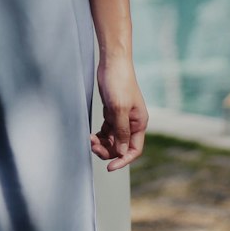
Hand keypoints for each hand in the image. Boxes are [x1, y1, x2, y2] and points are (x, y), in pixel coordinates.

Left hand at [90, 54, 147, 172]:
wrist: (112, 63)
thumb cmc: (118, 83)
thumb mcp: (119, 109)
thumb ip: (121, 132)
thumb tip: (122, 153)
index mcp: (139, 123)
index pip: (134, 150)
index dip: (123, 160)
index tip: (110, 167)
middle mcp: (132, 123)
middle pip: (121, 147)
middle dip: (108, 151)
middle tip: (92, 146)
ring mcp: (121, 118)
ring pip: (112, 140)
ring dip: (102, 144)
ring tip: (90, 139)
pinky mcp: (111, 113)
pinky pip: (106, 132)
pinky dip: (99, 136)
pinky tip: (91, 135)